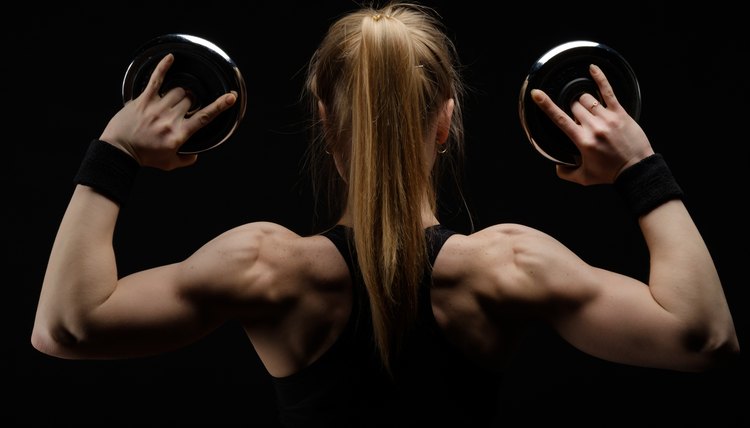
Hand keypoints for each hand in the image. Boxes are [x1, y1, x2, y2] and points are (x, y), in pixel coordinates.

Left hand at [99, 53, 236, 169]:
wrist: (119, 151)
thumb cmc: (144, 157)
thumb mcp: (169, 164)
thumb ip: (186, 159)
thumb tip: (195, 155)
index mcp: (179, 134)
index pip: (204, 117)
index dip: (220, 105)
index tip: (231, 97)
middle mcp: (170, 119)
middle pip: (190, 100)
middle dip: (191, 102)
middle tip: (185, 108)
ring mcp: (156, 107)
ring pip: (178, 91)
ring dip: (180, 94)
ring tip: (175, 100)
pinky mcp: (143, 99)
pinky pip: (156, 79)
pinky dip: (164, 66)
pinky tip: (171, 58)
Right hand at [531, 64, 653, 184]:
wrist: (637, 170)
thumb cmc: (610, 174)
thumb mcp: (584, 178)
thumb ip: (566, 173)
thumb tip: (557, 165)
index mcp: (582, 141)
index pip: (560, 119)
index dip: (546, 105)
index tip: (536, 94)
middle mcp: (594, 127)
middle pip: (574, 106)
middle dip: (571, 109)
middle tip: (578, 120)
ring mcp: (608, 118)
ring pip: (587, 99)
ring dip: (582, 101)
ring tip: (587, 110)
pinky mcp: (620, 113)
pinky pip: (608, 91)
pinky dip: (600, 78)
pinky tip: (593, 68)